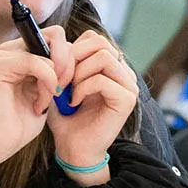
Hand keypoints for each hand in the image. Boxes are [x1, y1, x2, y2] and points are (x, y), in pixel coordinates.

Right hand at [0, 35, 58, 175]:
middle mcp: (9, 48)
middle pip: (56, 36)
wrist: (3, 143)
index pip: (56, 36)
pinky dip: (46, 84)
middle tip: (61, 90)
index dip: (70, 58)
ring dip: (55, 80)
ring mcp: (1, 55)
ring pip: (48, 53)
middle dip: (67, 65)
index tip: (68, 84)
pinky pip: (36, 63)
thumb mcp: (48, 87)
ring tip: (46, 101)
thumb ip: (56, 66)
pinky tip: (40, 104)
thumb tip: (73, 47)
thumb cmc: (25, 119)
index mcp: (21, 50)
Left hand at [45, 29, 138, 181]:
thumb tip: (58, 40)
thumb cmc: (67, 117)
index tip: (58, 69)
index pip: (94, 38)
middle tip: (62, 79)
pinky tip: (75, 102)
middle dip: (74, 58)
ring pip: (104, 57)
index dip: (72, 48)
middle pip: (100, 42)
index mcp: (111, 67)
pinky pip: (102, 80)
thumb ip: (65, 61)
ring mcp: (129, 86)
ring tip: (69, 91)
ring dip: (79, 73)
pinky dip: (83, 89)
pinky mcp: (126, 100)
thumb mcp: (63, 82)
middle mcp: (124, 73)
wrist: (73, 149)